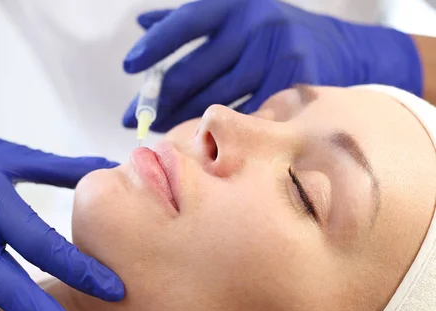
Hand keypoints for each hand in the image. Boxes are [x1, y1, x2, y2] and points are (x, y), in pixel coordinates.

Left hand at [123, 0, 421, 131]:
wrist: (340, 48)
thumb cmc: (272, 33)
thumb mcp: (234, 15)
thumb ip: (188, 19)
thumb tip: (142, 24)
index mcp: (235, 5)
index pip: (186, 22)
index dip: (156, 46)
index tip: (130, 68)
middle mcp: (256, 24)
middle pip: (196, 69)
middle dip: (160, 99)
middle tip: (135, 119)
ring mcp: (278, 53)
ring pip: (217, 97)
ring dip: (184, 119)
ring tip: (160, 132)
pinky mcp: (295, 84)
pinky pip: (246, 115)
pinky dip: (221, 129)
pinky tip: (200, 139)